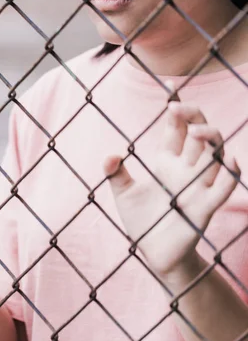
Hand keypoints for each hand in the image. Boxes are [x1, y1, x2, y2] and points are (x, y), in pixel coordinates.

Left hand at [104, 99, 241, 279]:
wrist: (152, 252)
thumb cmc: (141, 220)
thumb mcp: (122, 191)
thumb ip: (115, 172)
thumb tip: (111, 155)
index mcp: (167, 161)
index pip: (175, 127)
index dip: (176, 107)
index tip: (171, 88)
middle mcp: (186, 169)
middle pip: (199, 134)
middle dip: (194, 117)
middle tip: (179, 111)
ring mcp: (197, 186)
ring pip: (215, 155)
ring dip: (210, 140)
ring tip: (197, 132)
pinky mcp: (204, 208)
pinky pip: (223, 188)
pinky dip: (228, 174)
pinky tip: (227, 160)